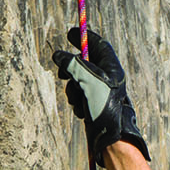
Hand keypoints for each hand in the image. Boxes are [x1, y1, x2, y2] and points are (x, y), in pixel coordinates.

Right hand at [52, 27, 148, 166]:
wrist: (110, 136)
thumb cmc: (103, 106)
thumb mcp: (86, 79)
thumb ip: (71, 64)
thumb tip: (58, 55)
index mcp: (111, 67)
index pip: (97, 45)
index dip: (83, 37)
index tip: (69, 33)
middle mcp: (107, 78)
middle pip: (84, 62)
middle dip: (71, 68)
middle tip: (61, 72)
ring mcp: (100, 92)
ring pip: (78, 81)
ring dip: (73, 89)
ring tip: (78, 99)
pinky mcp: (94, 104)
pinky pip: (79, 96)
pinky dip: (76, 102)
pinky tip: (82, 111)